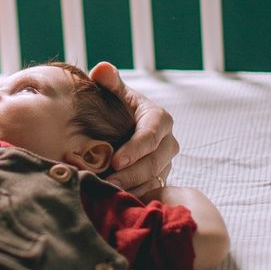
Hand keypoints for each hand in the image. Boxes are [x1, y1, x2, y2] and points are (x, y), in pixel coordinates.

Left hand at [90, 61, 178, 194]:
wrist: (123, 126)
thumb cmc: (117, 106)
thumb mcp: (114, 92)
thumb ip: (109, 81)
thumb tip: (102, 69)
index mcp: (160, 118)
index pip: (151, 135)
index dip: (135, 149)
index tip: (116, 160)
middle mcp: (168, 142)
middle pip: (154, 162)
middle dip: (131, 173)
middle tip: (109, 182)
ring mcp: (166, 163)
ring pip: (153, 179)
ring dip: (132, 187)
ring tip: (109, 192)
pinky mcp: (159, 179)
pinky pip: (150, 191)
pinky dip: (133, 196)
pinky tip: (115, 200)